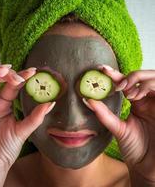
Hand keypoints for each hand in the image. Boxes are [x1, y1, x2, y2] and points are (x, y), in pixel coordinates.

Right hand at [0, 60, 54, 176]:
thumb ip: (35, 117)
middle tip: (18, 76)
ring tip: (4, 70)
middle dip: (8, 74)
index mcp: (6, 104)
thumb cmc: (6, 149)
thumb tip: (51, 103)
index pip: (14, 86)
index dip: (22, 77)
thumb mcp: (22, 131)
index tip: (33, 72)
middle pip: (0, 80)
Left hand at [83, 65, 154, 181]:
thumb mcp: (118, 128)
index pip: (127, 83)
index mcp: (137, 102)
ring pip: (154, 78)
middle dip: (131, 76)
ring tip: (127, 91)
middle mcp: (148, 100)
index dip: (116, 75)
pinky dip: (148, 87)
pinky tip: (137, 95)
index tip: (102, 69)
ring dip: (140, 80)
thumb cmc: (134, 148)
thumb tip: (87, 100)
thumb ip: (104, 114)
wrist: (147, 165)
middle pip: (143, 76)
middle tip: (118, 85)